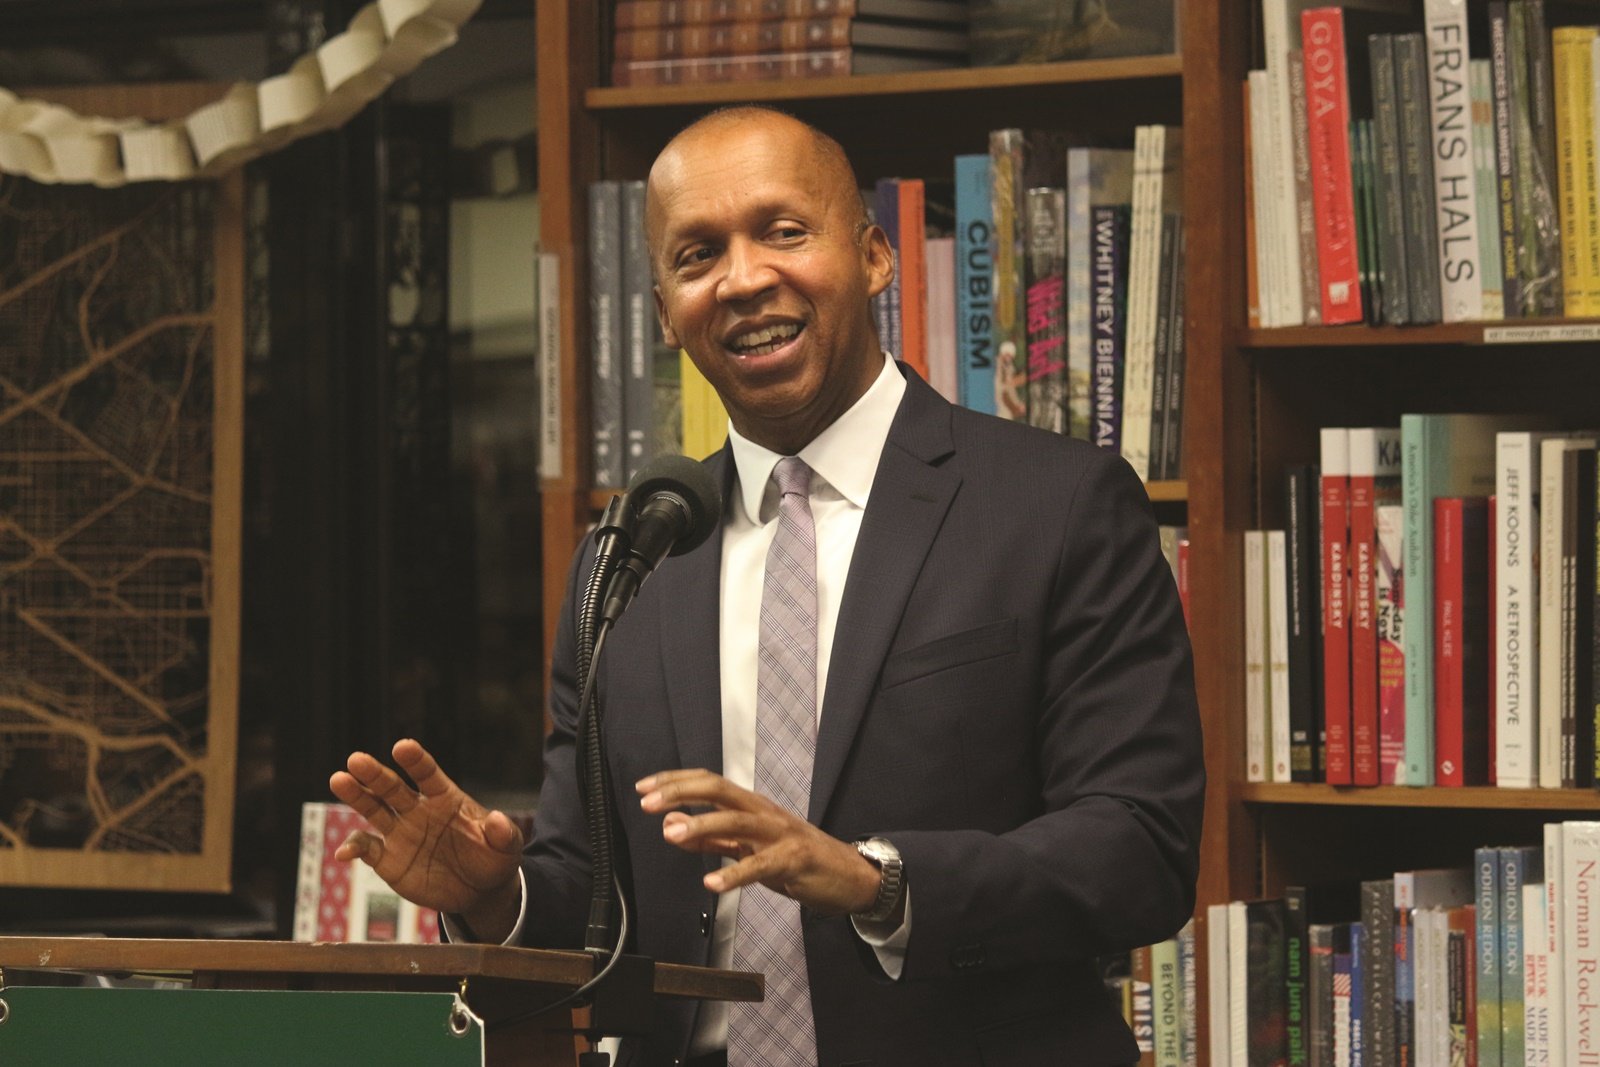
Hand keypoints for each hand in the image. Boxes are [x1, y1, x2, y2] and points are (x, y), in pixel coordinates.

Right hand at [329, 739, 523, 935]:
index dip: (415, 760)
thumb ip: (503, 833)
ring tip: (339, 780)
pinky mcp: (389, 859)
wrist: (478, 891)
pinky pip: (367, 848)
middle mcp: (418, 810)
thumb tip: (497, 819)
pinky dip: (354, 847)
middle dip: (375, 773)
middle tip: (356, 759)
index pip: (428, 774)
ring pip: (374, 809)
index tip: (402, 747)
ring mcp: (401, 832)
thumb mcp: (506, 848)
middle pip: (393, 787)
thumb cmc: (493, 860)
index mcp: (446, 798)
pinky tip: (344, 853)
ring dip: (356, 795)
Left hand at [637, 769, 878, 916]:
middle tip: (647, 803)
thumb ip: (710, 839)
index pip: (708, 782)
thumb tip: (670, 826)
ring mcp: (780, 833)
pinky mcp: (793, 860)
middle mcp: (763, 811)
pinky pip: (759, 866)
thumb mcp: (747, 847)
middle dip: (680, 793)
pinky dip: (734, 874)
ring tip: (672, 834)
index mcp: (751, 805)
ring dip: (701, 825)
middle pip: (718, 790)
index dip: (675, 783)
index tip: (643, 789)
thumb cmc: (795, 859)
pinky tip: (712, 883)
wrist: (849, 876)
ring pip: (736, 821)